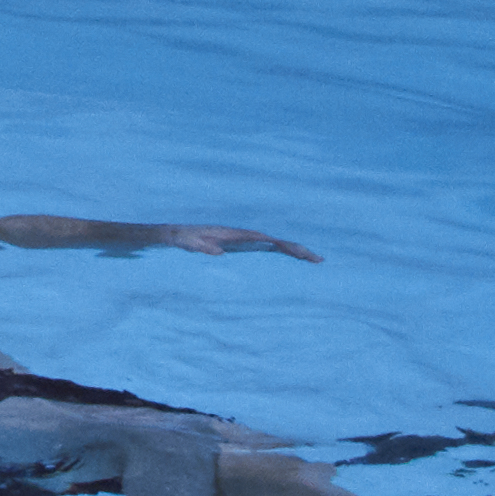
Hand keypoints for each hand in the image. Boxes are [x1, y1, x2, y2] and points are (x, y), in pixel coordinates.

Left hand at [171, 226, 309, 259]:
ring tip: (312, 261)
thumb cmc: (183, 239)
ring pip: (272, 246)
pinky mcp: (238, 247)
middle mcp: (242, 235)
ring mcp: (241, 240)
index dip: (284, 245)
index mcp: (235, 234)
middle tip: (318, 260)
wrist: (176, 234)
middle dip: (296, 249)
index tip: (301, 253)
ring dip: (291, 252)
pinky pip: (263, 251)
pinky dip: (279, 255)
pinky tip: (288, 262)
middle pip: (275, 241)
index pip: (266, 239)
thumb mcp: (190, 244)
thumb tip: (218, 253)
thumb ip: (202, 248)